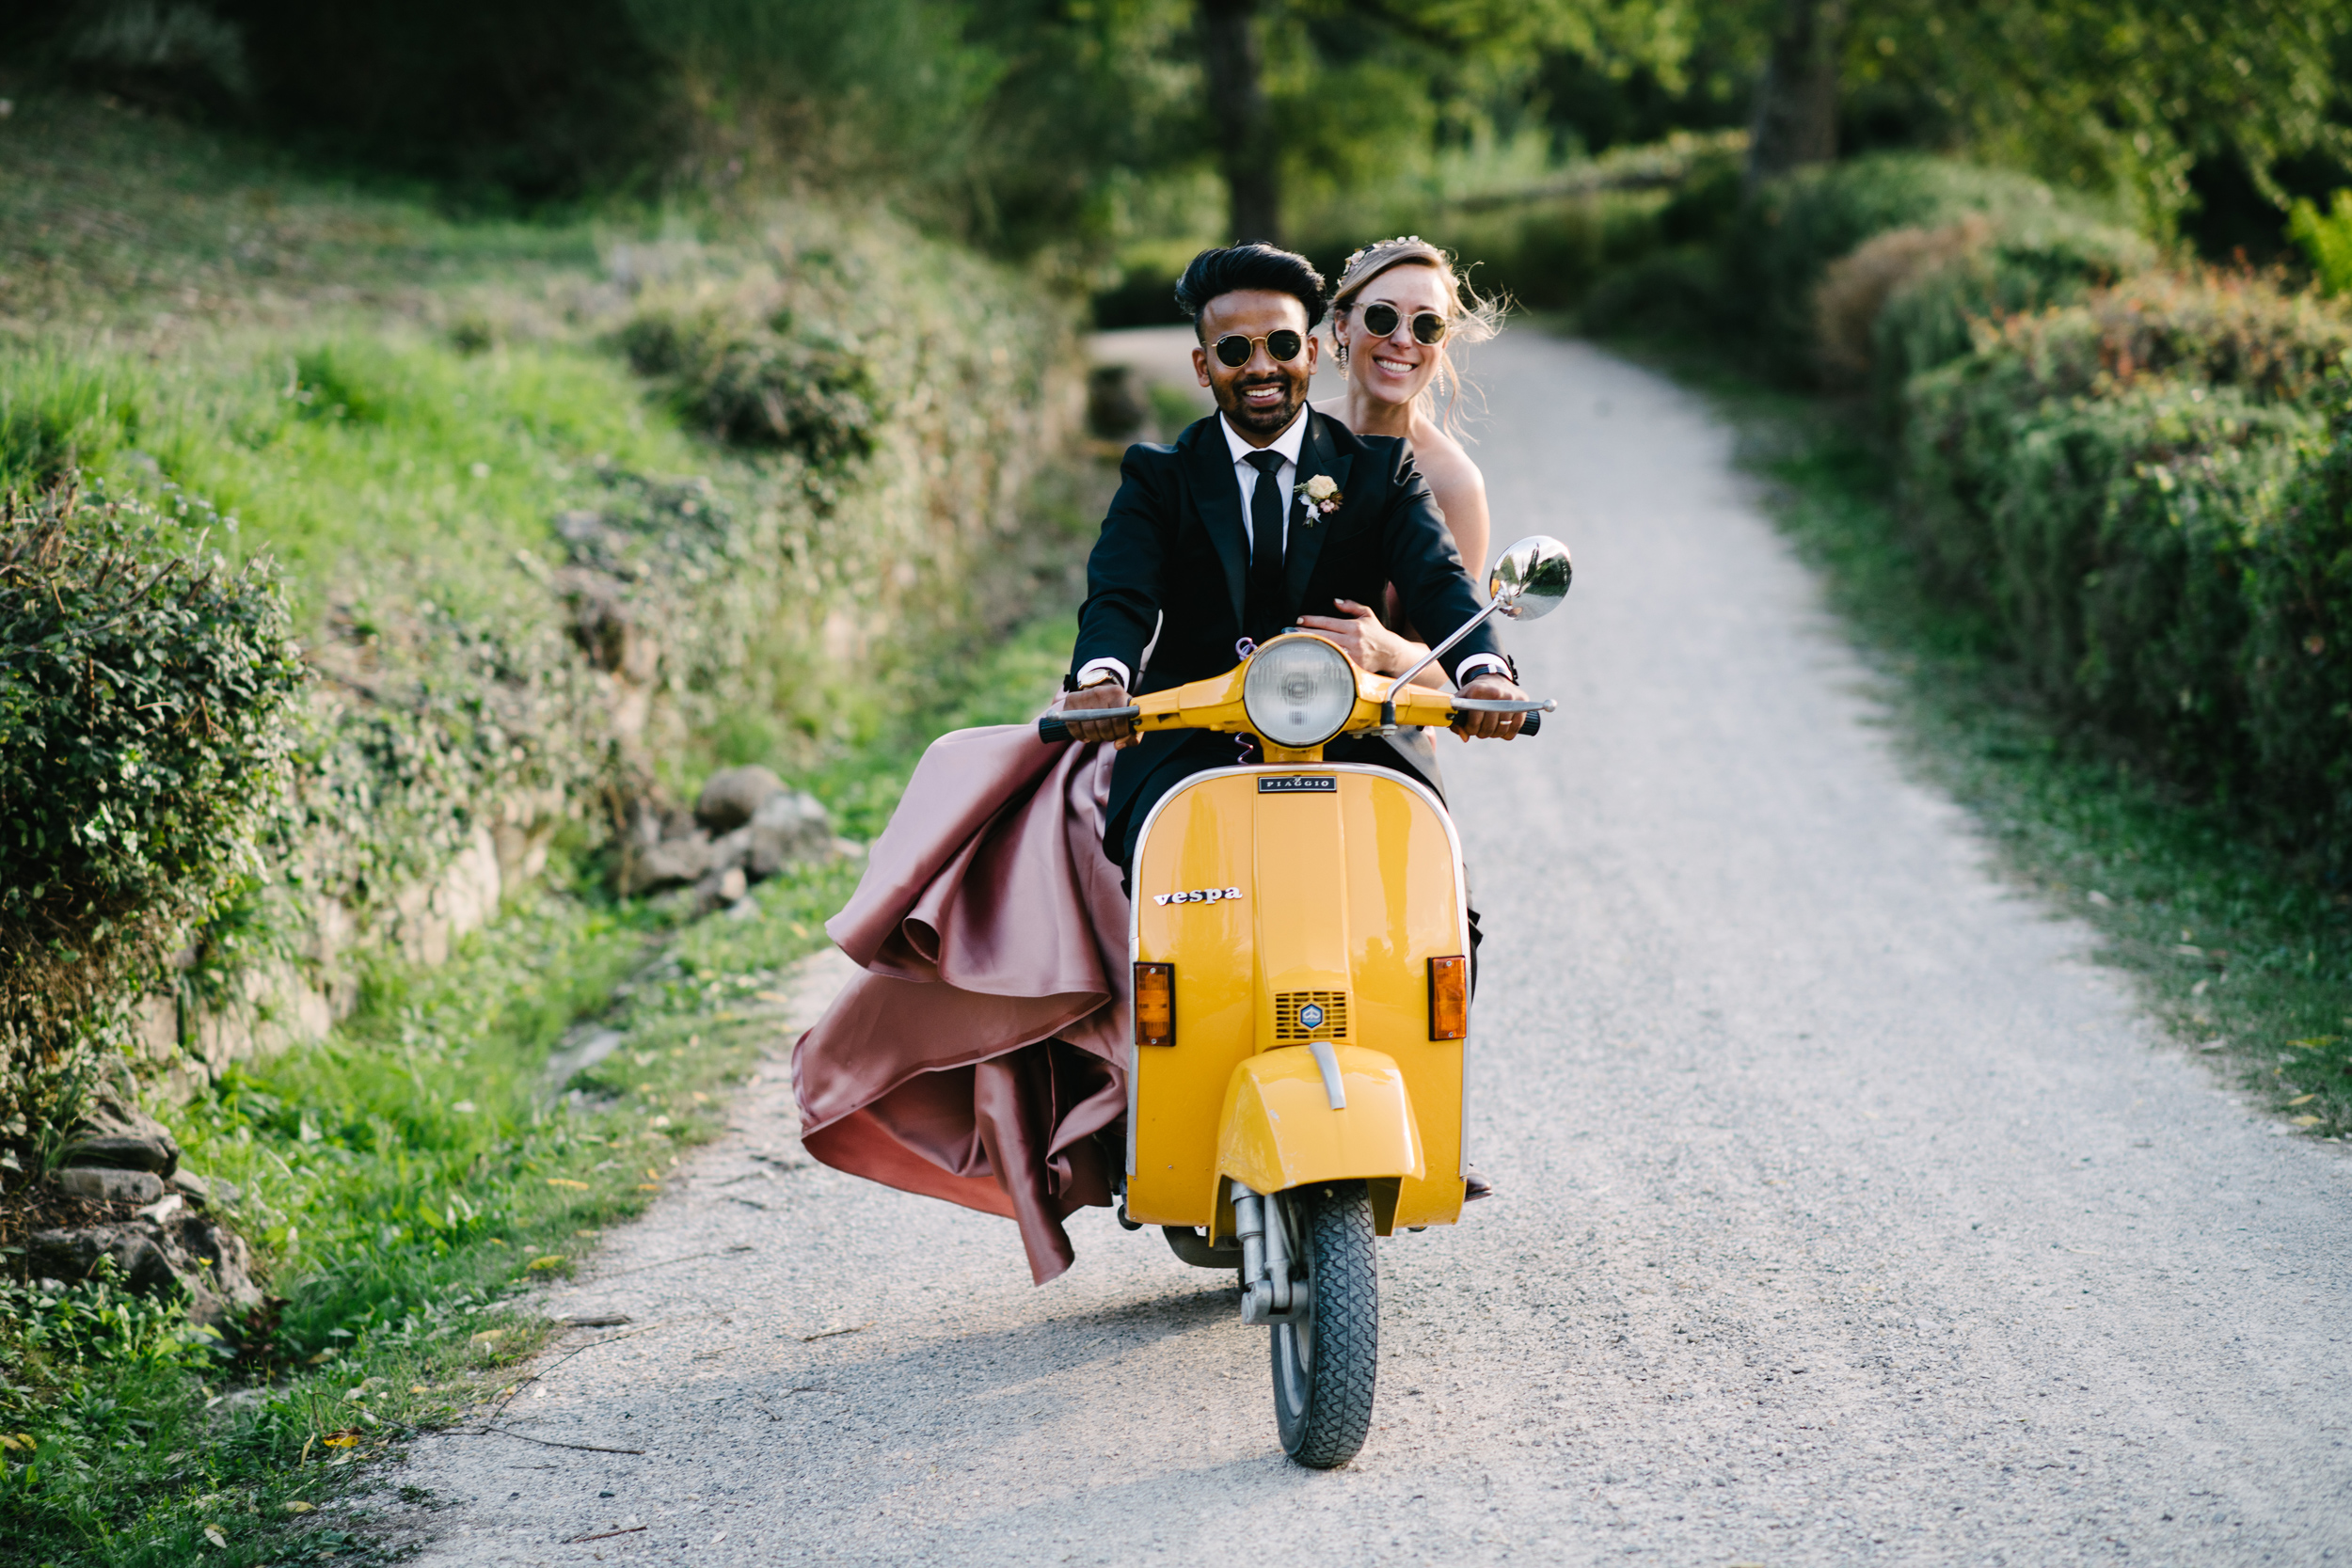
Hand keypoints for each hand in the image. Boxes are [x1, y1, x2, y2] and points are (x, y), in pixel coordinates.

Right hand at [1064, 681, 1140, 748]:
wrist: (1102, 691)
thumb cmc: (1119, 708)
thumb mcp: (1131, 718)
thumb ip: (1132, 736)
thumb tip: (1118, 745)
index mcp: (1117, 693)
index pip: (1119, 720)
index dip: (1120, 733)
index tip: (1120, 734)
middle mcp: (1099, 691)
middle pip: (1103, 726)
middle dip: (1108, 736)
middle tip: (1109, 735)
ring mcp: (1084, 695)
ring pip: (1088, 728)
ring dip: (1095, 737)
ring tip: (1099, 734)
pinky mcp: (1071, 699)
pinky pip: (1072, 725)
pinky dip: (1080, 735)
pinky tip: (1087, 737)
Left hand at [1295, 598, 1409, 673]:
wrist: (1390, 652)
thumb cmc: (1376, 632)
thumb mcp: (1367, 614)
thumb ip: (1351, 606)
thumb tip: (1335, 601)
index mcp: (1354, 627)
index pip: (1328, 622)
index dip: (1312, 620)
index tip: (1299, 619)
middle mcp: (1353, 641)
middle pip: (1324, 636)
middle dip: (1305, 633)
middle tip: (1289, 631)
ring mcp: (1353, 655)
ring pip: (1327, 649)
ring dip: (1310, 646)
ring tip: (1295, 643)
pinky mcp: (1354, 666)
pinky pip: (1334, 661)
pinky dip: (1322, 658)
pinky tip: (1310, 655)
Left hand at [1454, 673, 1527, 740]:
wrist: (1493, 679)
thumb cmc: (1475, 694)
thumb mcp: (1461, 700)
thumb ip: (1456, 719)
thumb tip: (1465, 738)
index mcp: (1478, 692)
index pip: (1474, 722)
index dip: (1471, 729)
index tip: (1471, 728)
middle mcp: (1496, 693)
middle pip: (1489, 728)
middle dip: (1482, 733)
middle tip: (1481, 729)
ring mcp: (1511, 697)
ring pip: (1502, 729)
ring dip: (1495, 734)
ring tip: (1491, 728)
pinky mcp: (1523, 701)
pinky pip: (1515, 728)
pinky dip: (1508, 733)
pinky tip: (1502, 729)